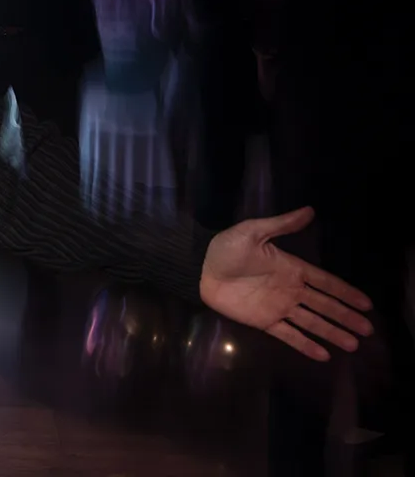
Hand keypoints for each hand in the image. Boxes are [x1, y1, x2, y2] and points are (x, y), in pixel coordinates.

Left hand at [200, 207, 372, 360]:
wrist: (198, 268)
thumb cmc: (225, 248)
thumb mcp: (253, 231)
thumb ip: (281, 225)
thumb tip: (309, 210)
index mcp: (291, 268)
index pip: (326, 283)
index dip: (346, 292)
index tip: (367, 304)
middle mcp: (290, 290)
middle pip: (324, 305)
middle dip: (346, 316)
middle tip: (368, 329)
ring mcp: (278, 307)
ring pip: (312, 322)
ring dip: (332, 333)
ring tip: (354, 344)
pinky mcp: (264, 321)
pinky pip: (288, 335)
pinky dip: (305, 345)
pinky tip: (323, 355)